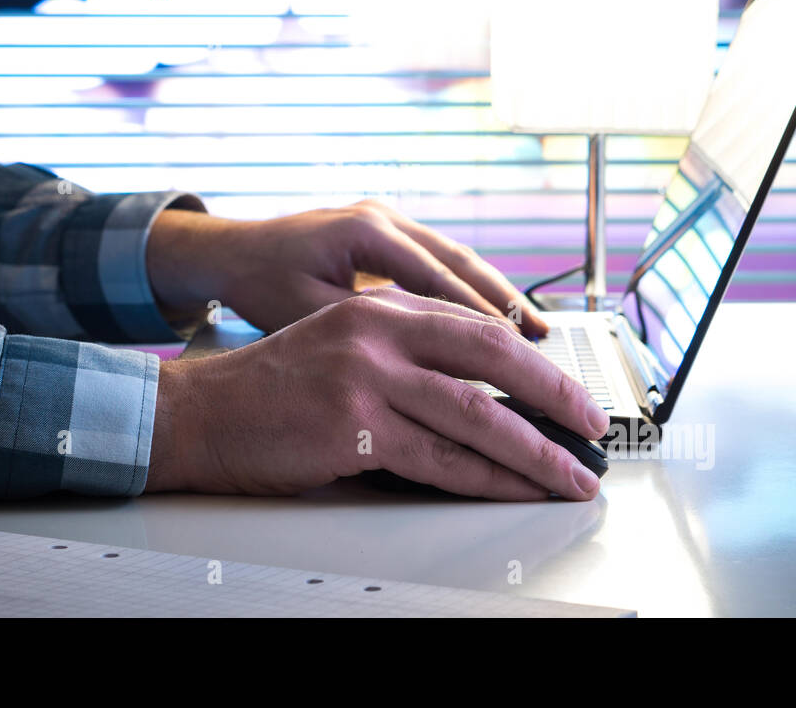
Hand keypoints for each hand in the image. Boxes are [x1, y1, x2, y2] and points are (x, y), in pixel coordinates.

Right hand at [144, 288, 606, 499]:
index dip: (534, 364)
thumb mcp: (343, 343)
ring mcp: (367, 376)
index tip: (567, 392)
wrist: (201, 412)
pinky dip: (488, 479)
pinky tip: (515, 489)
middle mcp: (379, 330)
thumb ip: (407, 354)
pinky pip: (440, 460)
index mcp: (382, 306)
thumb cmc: (272, 388)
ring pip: (478, 414)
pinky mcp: (355, 426)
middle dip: (556, 396)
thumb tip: (483, 395)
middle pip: (494, 359)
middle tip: (593, 426)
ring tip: (570, 474)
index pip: (479, 329)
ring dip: (536, 451)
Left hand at [148, 199, 547, 335]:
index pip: (437, 277)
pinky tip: (493, 322)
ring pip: (458, 260)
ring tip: (533, 335)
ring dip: (496, 296)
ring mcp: (389, 222)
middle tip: (542, 341)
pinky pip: (441, 264)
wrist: (229, 251)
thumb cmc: (257, 281)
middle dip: (506, 302)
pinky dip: (470, 293)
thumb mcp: (301, 311)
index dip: (479, 316)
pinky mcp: (386, 236)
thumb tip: (411, 371)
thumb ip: (357, 332)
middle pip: (462, 261)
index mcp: (365, 231)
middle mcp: (385, 219)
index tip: (515, 350)